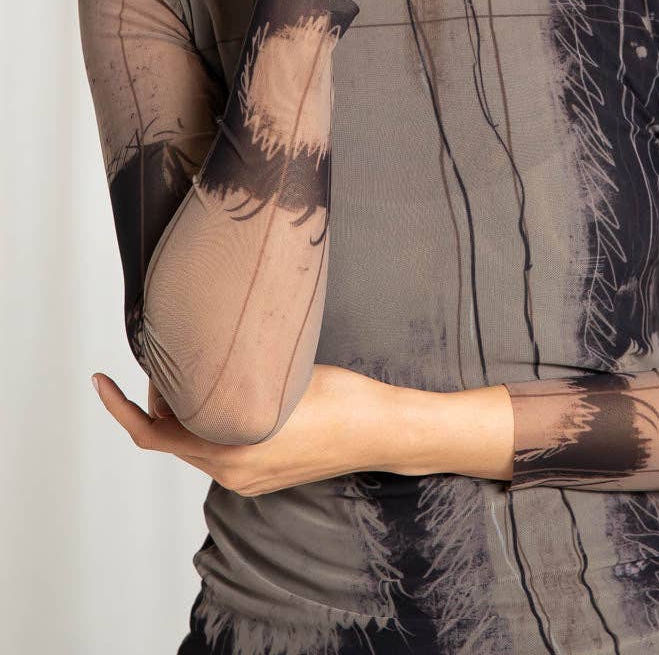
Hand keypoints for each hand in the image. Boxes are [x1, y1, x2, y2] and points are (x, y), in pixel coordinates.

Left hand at [92, 364, 397, 496]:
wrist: (381, 431)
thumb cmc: (340, 397)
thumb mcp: (278, 376)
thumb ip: (233, 377)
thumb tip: (198, 354)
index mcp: (229, 452)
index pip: (153, 434)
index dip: (121, 409)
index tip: (101, 381)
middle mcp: (232, 473)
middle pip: (172, 437)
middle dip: (159, 399)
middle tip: (165, 358)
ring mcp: (248, 479)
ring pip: (196, 443)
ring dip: (186, 411)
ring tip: (195, 370)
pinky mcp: (264, 476)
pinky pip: (220, 450)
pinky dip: (209, 422)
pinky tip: (224, 394)